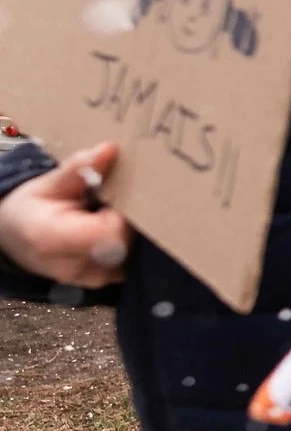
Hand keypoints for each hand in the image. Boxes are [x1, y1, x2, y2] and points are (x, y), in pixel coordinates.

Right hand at [0, 143, 131, 287]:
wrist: (18, 237)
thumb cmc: (32, 208)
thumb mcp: (48, 184)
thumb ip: (79, 168)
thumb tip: (109, 149)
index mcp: (53, 240)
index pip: (109, 232)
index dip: (122, 213)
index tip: (119, 195)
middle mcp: (73, 266)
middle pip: (125, 242)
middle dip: (128, 219)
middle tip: (114, 202)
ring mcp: (91, 278)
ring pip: (131, 252)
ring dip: (127, 231)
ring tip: (107, 215)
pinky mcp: (105, 281)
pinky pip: (129, 261)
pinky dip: (126, 242)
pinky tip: (111, 228)